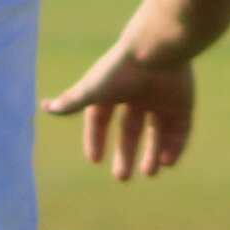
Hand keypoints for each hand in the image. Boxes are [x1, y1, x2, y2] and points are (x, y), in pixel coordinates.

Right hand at [43, 38, 201, 180]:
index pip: (101, 118)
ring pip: (157, 132)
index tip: (95, 159)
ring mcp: (161, 99)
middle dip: (126, 153)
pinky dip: (174, 146)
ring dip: (152, 153)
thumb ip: (72, 101)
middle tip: (122, 178)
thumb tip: (46, 107)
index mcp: (113, 90)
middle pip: (130, 129)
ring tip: (149, 173)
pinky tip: (166, 162)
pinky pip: (179, 129)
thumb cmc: (120, 70)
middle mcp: (137, 95)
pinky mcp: (183, 103)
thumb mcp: (92, 90)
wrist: (157, 52)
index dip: (96, 138)